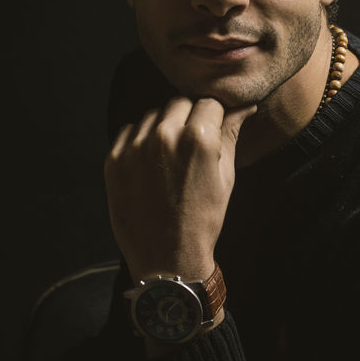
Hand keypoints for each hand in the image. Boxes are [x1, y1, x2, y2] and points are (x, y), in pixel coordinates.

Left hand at [104, 97, 255, 285]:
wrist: (167, 258)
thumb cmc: (203, 219)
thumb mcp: (226, 177)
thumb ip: (230, 134)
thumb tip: (244, 106)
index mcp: (199, 138)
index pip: (209, 102)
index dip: (214, 114)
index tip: (213, 127)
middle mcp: (165, 135)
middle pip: (180, 102)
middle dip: (189, 115)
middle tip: (193, 141)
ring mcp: (136, 146)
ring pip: (153, 113)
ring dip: (164, 124)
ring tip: (170, 154)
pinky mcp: (114, 159)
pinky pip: (130, 130)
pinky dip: (141, 138)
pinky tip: (151, 160)